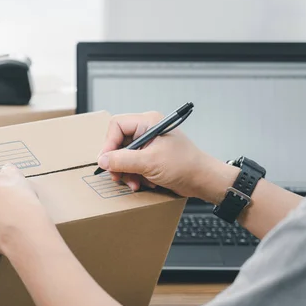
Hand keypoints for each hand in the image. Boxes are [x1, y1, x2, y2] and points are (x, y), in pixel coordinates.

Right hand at [97, 111, 238, 203]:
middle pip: (119, 143)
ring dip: (127, 173)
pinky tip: (144, 184)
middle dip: (118, 163)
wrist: (203, 180)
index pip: (117, 126)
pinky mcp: (151, 158)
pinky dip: (135, 176)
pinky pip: (133, 165)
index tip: (106, 161)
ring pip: (124, 157)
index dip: (109, 143)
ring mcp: (149, 145)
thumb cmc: (184, 166)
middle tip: (118, 176)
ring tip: (135, 183)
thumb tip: (102, 160)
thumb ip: (123, 160)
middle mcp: (147, 130)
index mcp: (148, 122)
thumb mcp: (149, 163)